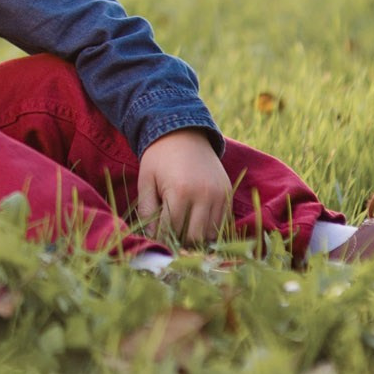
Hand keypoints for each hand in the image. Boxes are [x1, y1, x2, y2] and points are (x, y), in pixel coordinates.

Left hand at [135, 129, 231, 245]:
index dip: (162, 238)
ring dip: (195, 237)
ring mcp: (219, 194)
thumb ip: (147, 210)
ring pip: (210, 234)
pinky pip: (222, 223)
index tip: (156, 239)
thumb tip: (152, 237)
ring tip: (182, 228)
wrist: (183, 133)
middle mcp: (203, 194)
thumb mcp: (146, 181)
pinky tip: (196, 221)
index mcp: (180, 191)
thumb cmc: (159, 158)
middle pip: (193, 237)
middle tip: (169, 235)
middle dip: (179, 240)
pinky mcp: (227, 192)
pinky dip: (209, 228)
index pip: (171, 230)